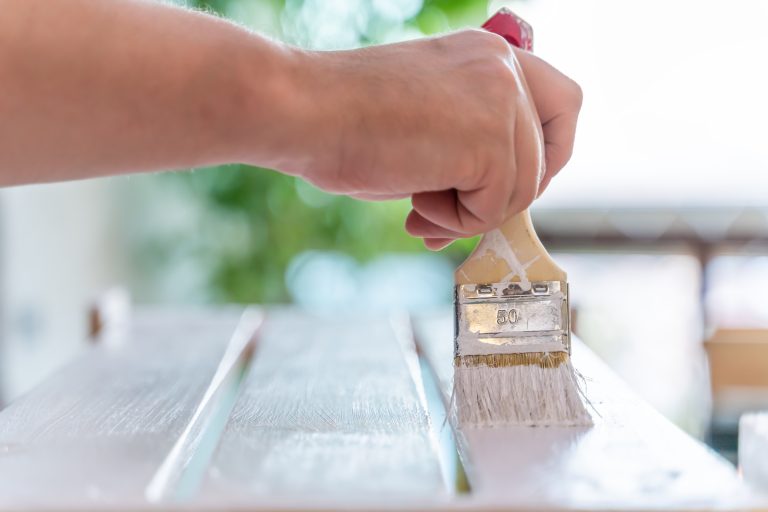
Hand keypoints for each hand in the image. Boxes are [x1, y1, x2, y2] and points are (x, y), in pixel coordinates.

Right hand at [282, 29, 581, 248]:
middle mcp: (504, 69)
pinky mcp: (489, 142)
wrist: (307, 113)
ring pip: (523, 188)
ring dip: (469, 212)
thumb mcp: (430, 117)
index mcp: (489, 56)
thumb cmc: (348, 119)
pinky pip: (495, 208)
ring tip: (419, 206)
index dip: (549, 152)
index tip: (511, 184)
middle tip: (464, 208)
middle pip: (553, 149)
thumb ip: (473, 140)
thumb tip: (497, 196)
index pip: (562, 102)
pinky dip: (456, 221)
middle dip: (515, 191)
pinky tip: (416, 204)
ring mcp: (501, 101)